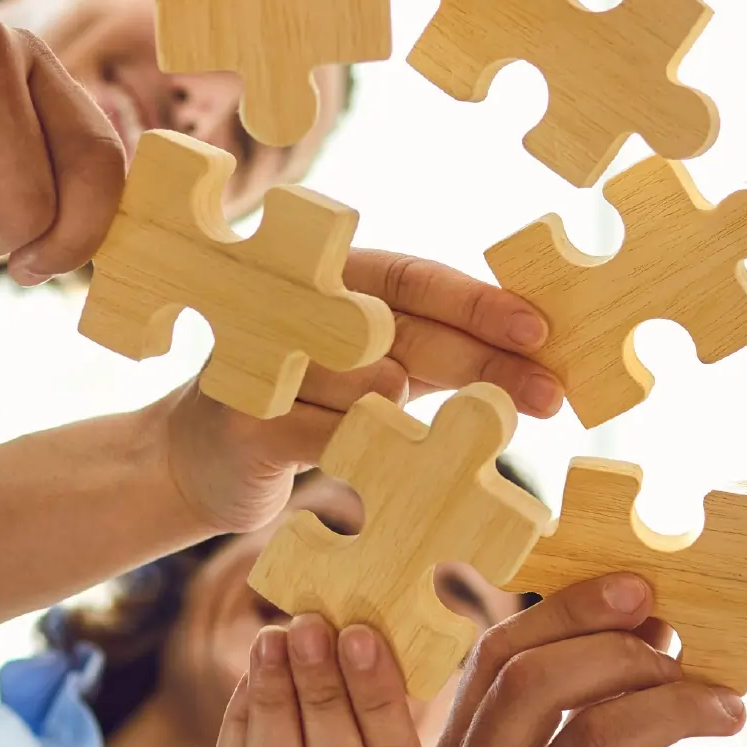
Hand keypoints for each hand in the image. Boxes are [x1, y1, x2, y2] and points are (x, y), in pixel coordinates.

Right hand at [163, 256, 560, 534]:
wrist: (198, 461)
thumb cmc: (311, 406)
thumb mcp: (378, 370)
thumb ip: (442, 353)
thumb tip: (540, 355)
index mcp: (332, 278)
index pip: (415, 279)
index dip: (477, 303)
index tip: (540, 332)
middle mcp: (293, 304)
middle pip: (407, 329)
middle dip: (486, 363)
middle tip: (548, 395)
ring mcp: (263, 359)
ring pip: (374, 386)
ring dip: (416, 420)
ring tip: (435, 443)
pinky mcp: (245, 419)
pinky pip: (335, 436)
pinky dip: (374, 455)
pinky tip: (397, 468)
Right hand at [433, 576, 746, 746]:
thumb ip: (589, 703)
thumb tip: (655, 614)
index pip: (496, 654)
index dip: (568, 609)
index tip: (639, 588)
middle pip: (533, 683)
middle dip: (619, 650)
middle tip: (684, 653)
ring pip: (598, 737)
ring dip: (680, 707)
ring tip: (731, 711)